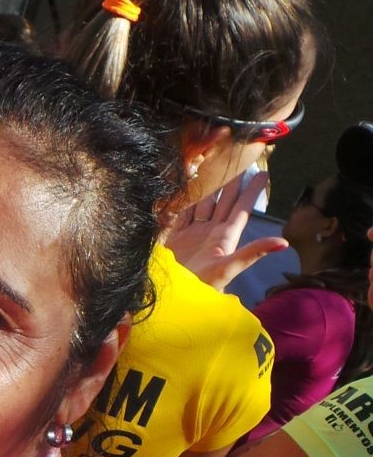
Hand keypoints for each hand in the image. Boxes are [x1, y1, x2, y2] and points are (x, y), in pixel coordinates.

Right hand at [166, 170, 286, 290]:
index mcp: (225, 236)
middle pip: (223, 200)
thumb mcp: (229, 268)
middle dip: (232, 181)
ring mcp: (192, 232)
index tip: (262, 173)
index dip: (251, 191)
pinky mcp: (173, 235)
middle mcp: (210, 231)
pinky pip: (181, 211)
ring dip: (208, 185)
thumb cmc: (201, 285)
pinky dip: (183, 196)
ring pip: (203, 202)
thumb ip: (253, 252)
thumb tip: (284, 242)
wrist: (171, 297)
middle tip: (238, 160)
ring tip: (213, 165)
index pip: (241, 208)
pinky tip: (186, 184)